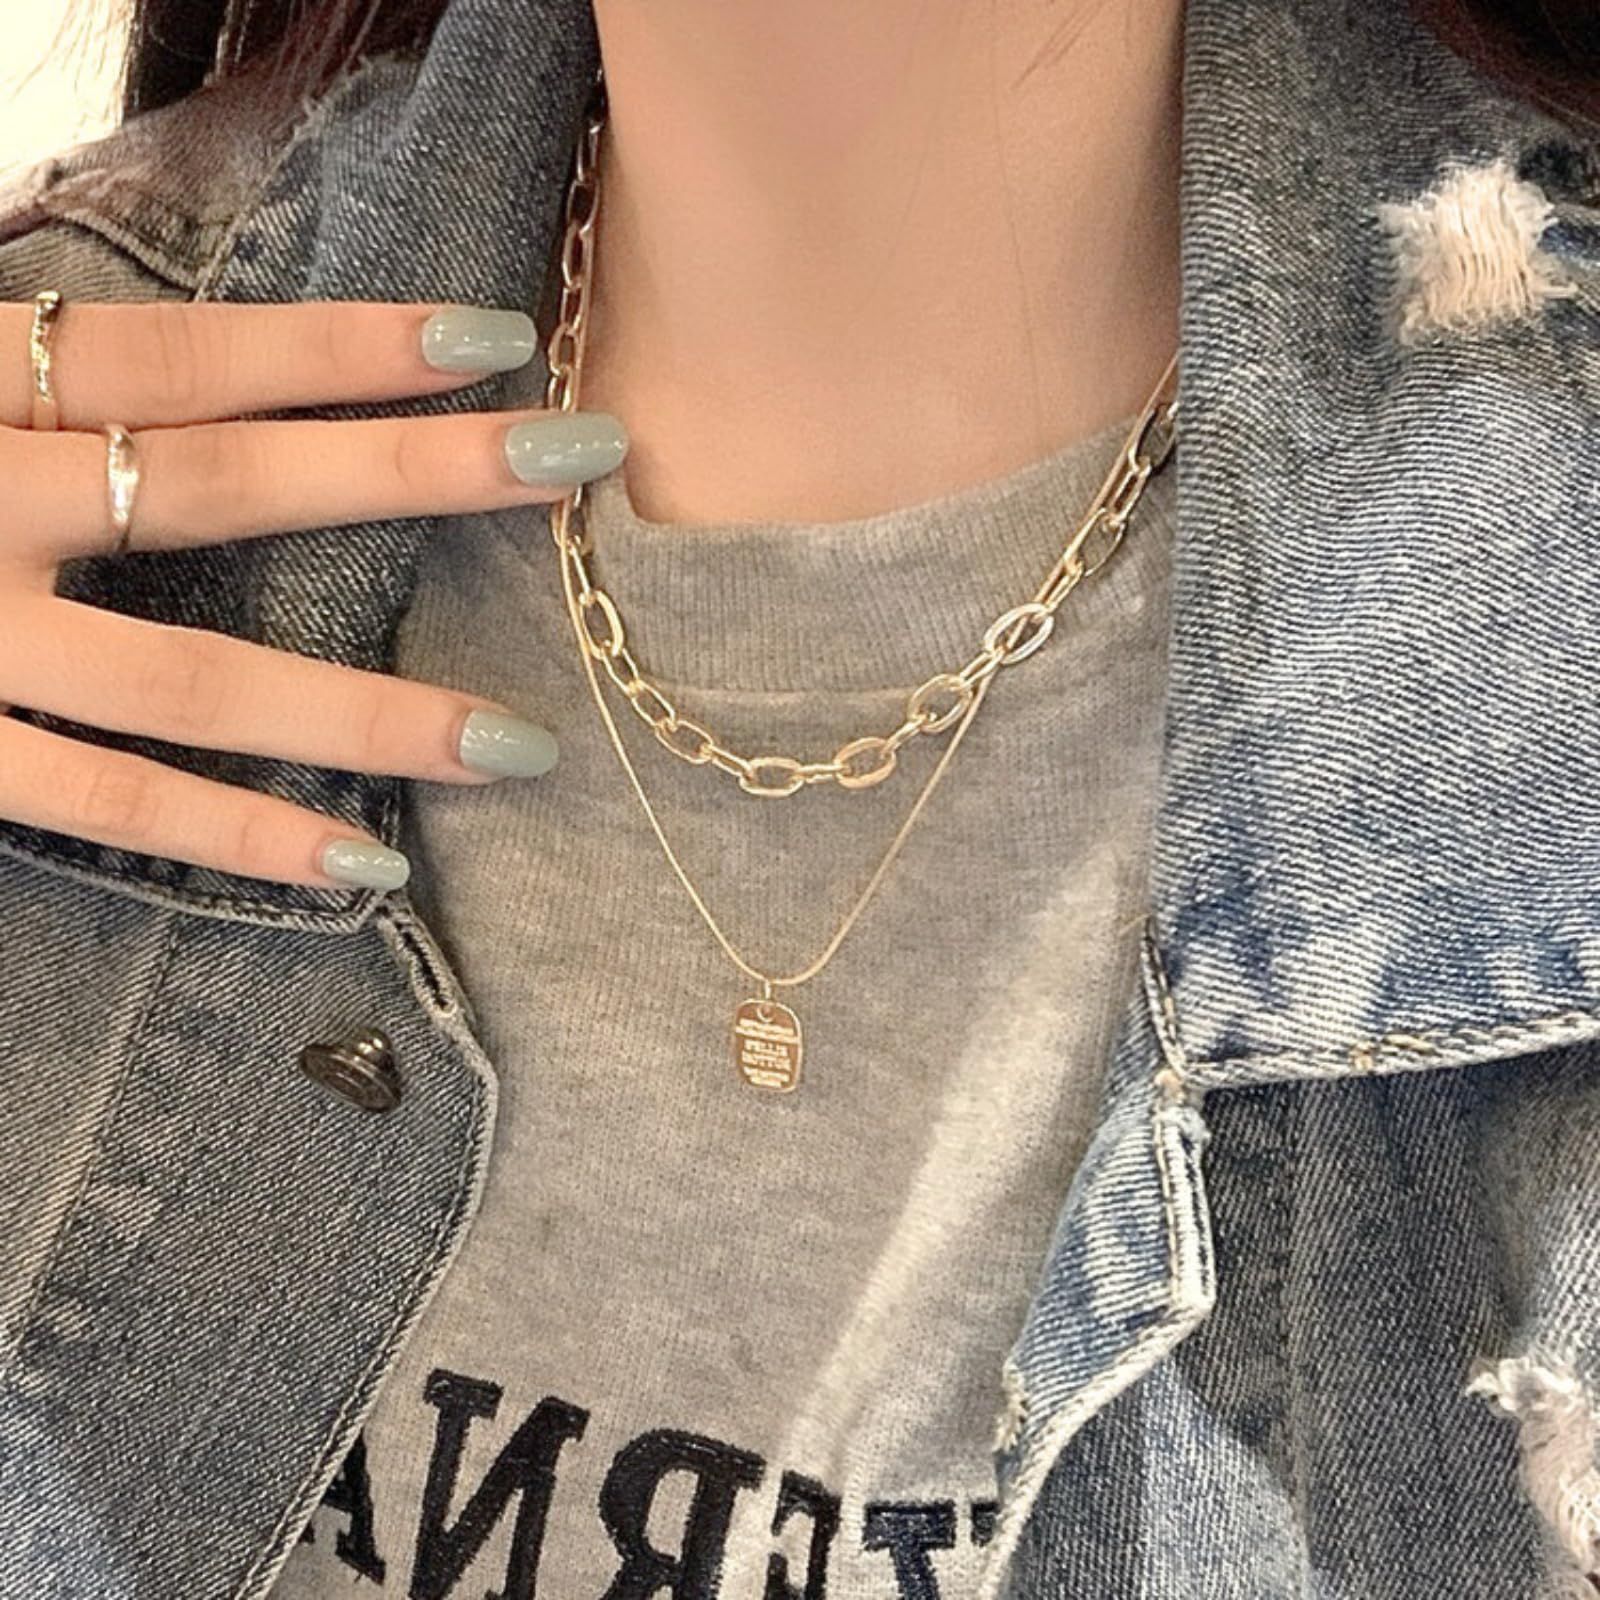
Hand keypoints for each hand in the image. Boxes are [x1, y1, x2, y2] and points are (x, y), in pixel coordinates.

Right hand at [0, 299, 628, 889]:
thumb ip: (43, 388)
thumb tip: (189, 388)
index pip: (182, 358)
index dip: (342, 347)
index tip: (499, 340)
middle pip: (222, 484)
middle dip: (413, 474)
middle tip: (579, 460)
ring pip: (189, 683)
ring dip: (366, 716)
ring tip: (521, 745)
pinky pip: (107, 807)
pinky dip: (239, 837)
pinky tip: (370, 860)